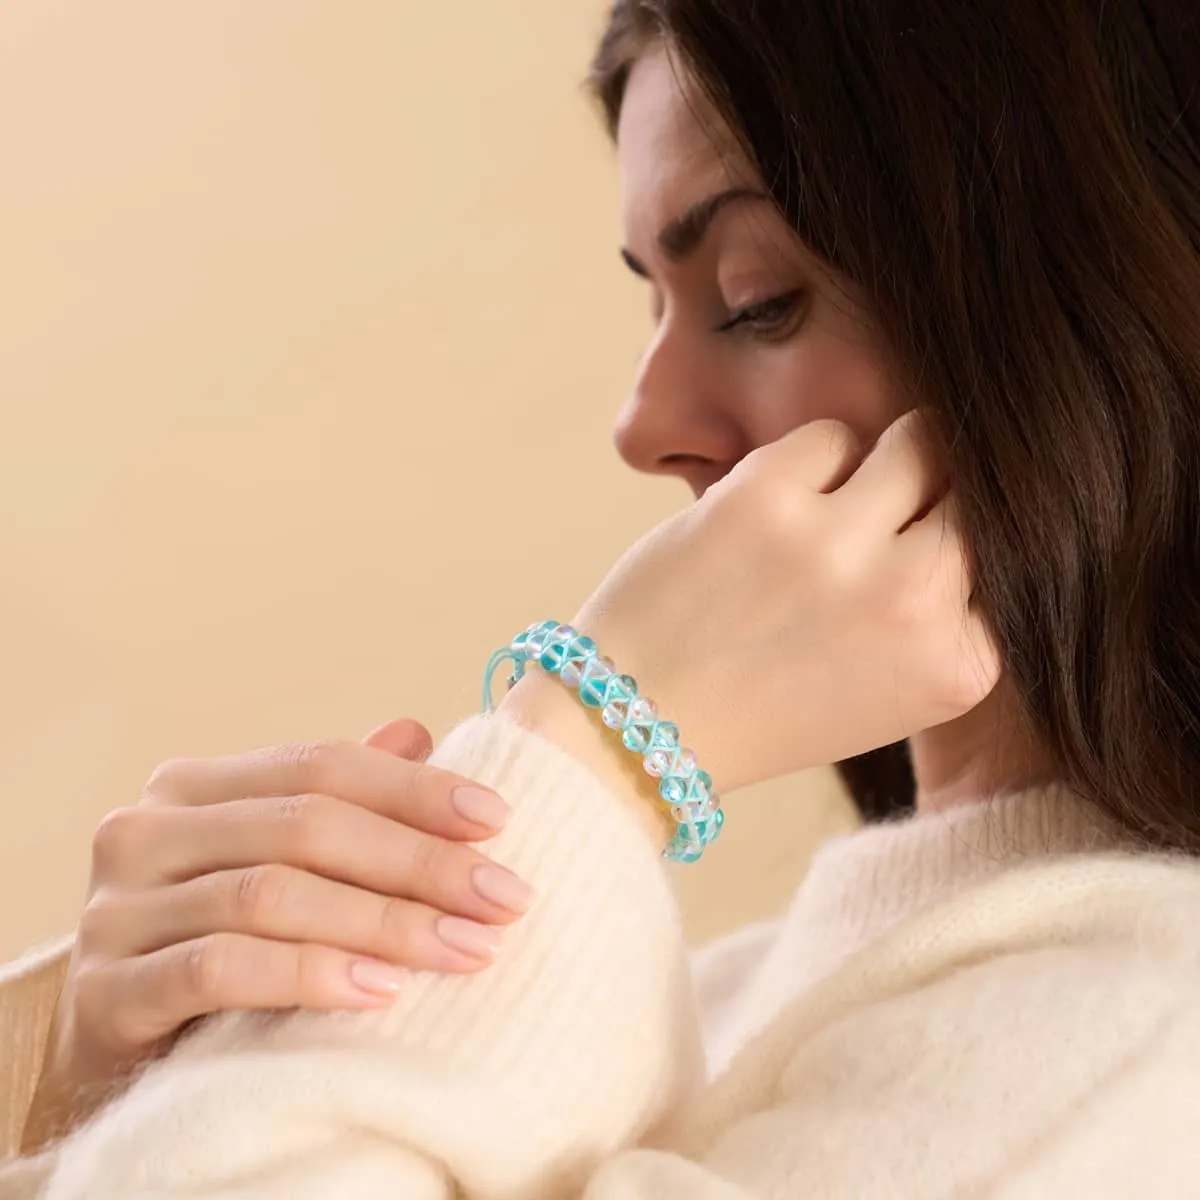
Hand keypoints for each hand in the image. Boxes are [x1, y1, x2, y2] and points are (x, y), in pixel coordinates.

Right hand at [21, 718, 531, 1152]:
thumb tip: (416, 731)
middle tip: (504, 897)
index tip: (499, 818)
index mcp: (192, 786)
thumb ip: (334, 799)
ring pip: (272, 895)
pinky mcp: (103, 994)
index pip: (321, 765)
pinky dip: (308, 974)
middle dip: (419, 860)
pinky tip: (380, 991)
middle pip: (305, 826)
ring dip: (385, 922)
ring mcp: (115, 911)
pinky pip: (221, 968)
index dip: (415, 788)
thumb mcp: (276, 865)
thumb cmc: (216, 944)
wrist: (118, 1055)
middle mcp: (145, 832)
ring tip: (466, 947)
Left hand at [571, 411, 1002, 793]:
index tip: (916, 557)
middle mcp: (911, 603)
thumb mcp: (889, 690)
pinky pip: (830, 435)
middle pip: (978, 494)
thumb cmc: (765, 705)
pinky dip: (808, 463)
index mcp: (956, 666)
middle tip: (879, 522)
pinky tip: (776, 513)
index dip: (958, 549)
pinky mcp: (768, 498)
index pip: (1010, 563)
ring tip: (831, 513)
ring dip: (882, 466)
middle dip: (934, 499)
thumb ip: (942, 613)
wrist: (642, 724)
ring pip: (920, 441)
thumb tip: (977, 495)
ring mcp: (838, 546)